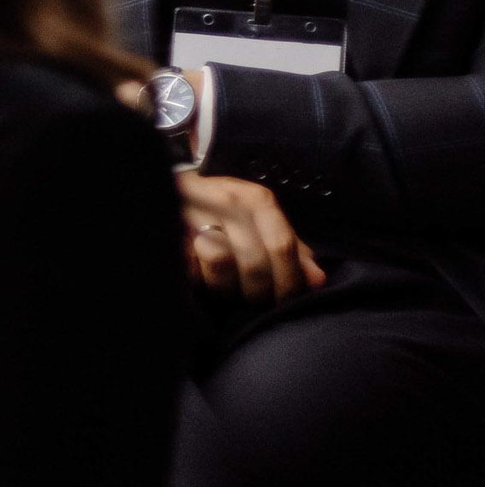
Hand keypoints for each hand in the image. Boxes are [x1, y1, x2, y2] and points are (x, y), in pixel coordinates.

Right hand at [178, 171, 325, 303]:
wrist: (169, 186)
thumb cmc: (224, 210)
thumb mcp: (263, 222)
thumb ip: (292, 249)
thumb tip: (316, 280)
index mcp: (257, 200)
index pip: (282, 246)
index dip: (289, 280)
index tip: (286, 299)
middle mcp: (228, 203)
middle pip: (255, 262)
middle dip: (258, 291)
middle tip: (256, 299)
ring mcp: (195, 214)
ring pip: (221, 262)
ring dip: (227, 287)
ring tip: (229, 289)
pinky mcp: (170, 231)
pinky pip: (191, 267)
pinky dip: (200, 280)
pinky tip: (205, 279)